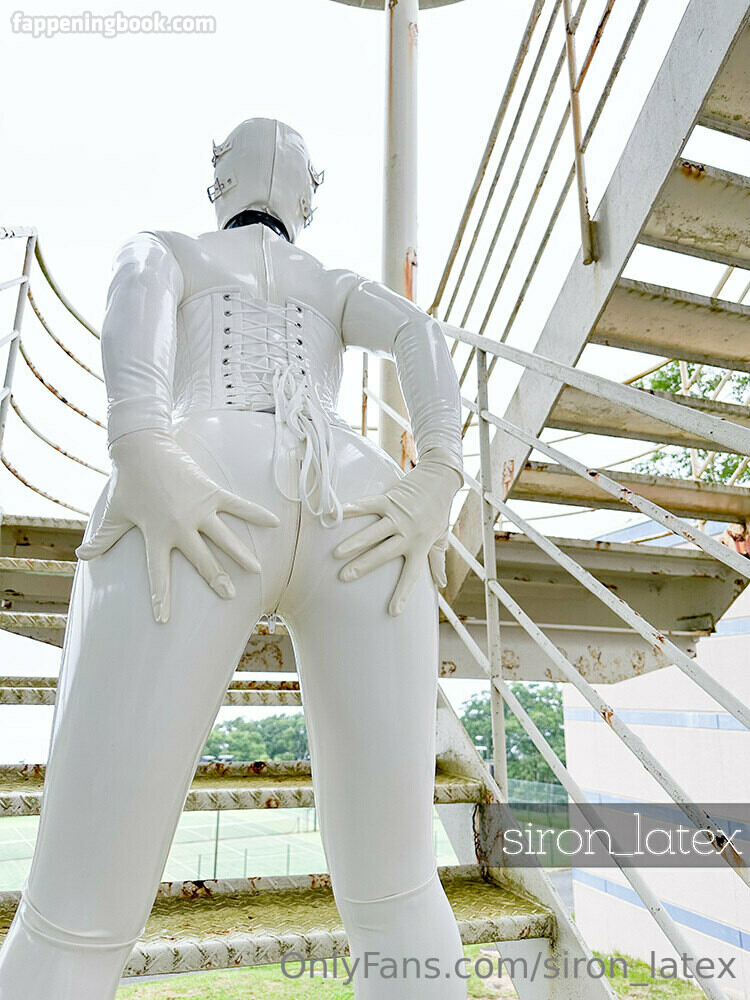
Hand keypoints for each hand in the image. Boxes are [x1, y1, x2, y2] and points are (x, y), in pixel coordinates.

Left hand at [76, 429, 278, 622]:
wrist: (142, 447)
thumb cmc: (128, 482)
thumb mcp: (115, 513)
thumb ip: (102, 538)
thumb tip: (81, 556)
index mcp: (156, 534)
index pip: (158, 573)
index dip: (160, 598)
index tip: (163, 619)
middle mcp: (179, 525)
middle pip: (202, 558)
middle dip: (217, 579)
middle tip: (230, 595)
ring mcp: (198, 508)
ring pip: (224, 537)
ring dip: (241, 554)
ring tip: (256, 570)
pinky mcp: (211, 492)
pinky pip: (237, 505)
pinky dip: (256, 513)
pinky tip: (274, 523)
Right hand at [333, 459, 461, 616]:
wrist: (440, 480)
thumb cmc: (439, 511)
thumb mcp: (440, 538)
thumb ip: (437, 560)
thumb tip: (441, 583)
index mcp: (420, 546)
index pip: (411, 574)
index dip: (403, 593)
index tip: (393, 612)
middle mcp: (408, 533)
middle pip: (384, 553)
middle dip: (364, 566)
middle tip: (344, 577)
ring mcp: (398, 515)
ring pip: (374, 532)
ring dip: (355, 543)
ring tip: (336, 553)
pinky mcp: (391, 499)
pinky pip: (369, 505)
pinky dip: (353, 509)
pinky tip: (338, 513)